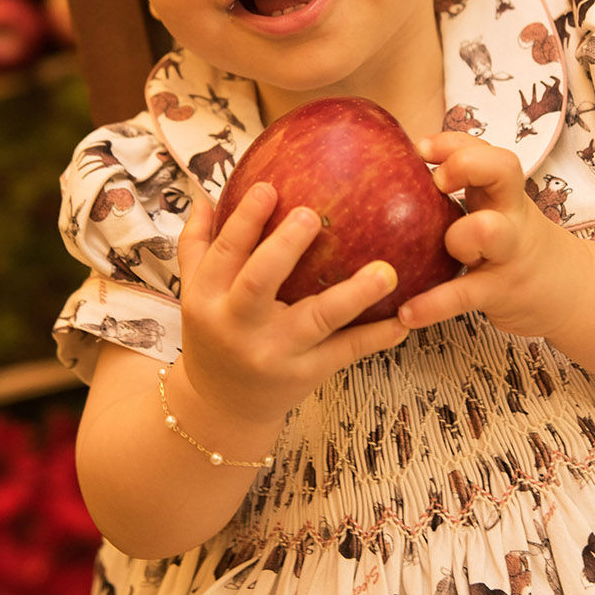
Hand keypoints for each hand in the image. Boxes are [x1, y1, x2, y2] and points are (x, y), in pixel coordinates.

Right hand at [176, 181, 406, 427]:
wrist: (222, 408)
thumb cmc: (213, 335)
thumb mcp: (193, 292)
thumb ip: (196, 245)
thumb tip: (204, 197)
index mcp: (207, 298)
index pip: (224, 253)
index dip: (244, 221)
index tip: (268, 187)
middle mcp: (237, 326)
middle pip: (259, 283)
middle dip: (285, 249)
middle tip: (312, 215)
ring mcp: (273, 354)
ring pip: (315, 321)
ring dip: (352, 296)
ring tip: (386, 272)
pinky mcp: (305, 376)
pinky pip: (344, 353)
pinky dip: (374, 337)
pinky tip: (402, 320)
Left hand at [397, 132, 587, 340]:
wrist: (574, 292)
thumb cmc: (516, 243)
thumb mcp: (499, 209)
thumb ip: (463, 189)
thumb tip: (396, 168)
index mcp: (503, 191)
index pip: (486, 148)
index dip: (454, 142)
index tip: (420, 148)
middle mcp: (510, 213)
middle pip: (503, 169)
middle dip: (466, 164)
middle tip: (436, 182)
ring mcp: (508, 252)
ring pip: (490, 230)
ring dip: (458, 235)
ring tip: (428, 250)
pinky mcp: (500, 291)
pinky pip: (464, 295)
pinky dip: (433, 306)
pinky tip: (406, 313)